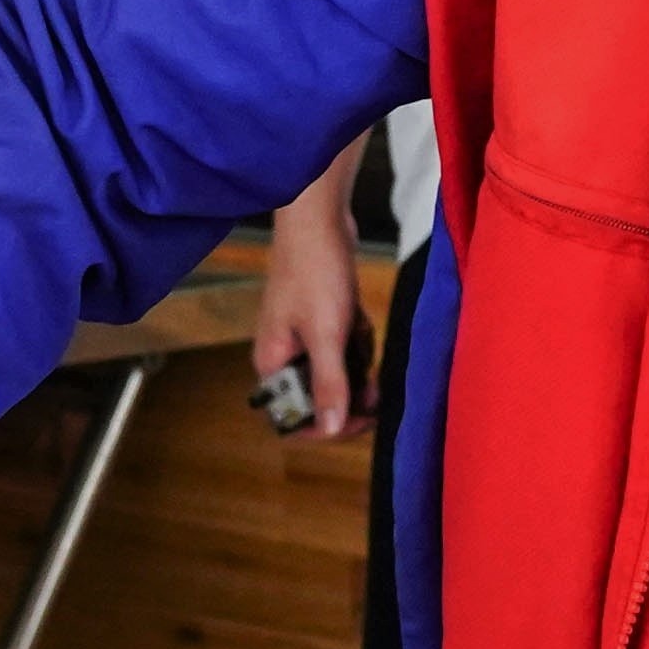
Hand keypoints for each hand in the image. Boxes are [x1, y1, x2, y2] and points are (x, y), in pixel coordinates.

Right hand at [251, 163, 366, 447]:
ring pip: (337, 370)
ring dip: (356, 360)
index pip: (292, 414)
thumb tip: (329, 429)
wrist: (319, 218)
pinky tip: (361, 321)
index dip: (324, 424)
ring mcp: (304, 335)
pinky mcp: (323, 318)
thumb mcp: (326, 334)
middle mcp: (285, 353)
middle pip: (318, 395)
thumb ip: (329, 383)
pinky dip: (358, 337)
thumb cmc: (313, 271)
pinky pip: (345, 344)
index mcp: (273, 362)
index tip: (357, 422)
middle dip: (348, 390)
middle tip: (375, 387)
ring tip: (361, 337)